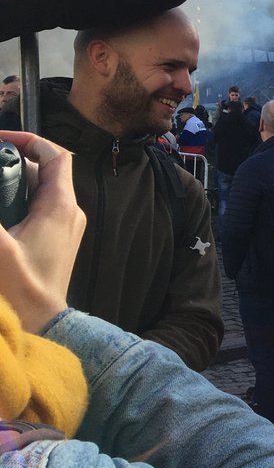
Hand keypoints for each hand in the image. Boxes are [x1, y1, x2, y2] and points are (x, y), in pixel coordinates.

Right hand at [0, 132, 85, 331]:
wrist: (40, 327)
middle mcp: (68, 213)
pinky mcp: (54, 242)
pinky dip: (14, 202)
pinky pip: (35, 210)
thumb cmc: (20, 290)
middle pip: (42, 172)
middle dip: (11, 162)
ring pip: (37, 192)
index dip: (29, 139)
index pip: (56, 156)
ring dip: (11, 183)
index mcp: (60, 207)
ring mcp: (63, 228)